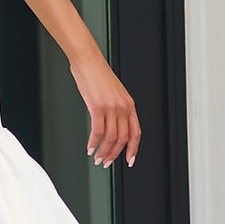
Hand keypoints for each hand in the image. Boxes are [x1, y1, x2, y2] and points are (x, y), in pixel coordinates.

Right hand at [68, 46, 140, 168]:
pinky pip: (97, 131)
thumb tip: (110, 126)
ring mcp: (111, 107)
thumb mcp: (112, 93)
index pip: (136, 132)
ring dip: (103, 151)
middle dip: (114, 154)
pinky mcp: (98, 107)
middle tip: (106, 162)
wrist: (88, 61)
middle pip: (122, 138)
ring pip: (110, 137)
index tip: (129, 160)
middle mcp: (123, 107)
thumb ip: (115, 109)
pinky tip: (89, 147)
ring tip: (97, 157)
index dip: (133, 149)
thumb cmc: (97, 75)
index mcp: (129, 104)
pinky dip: (93, 142)